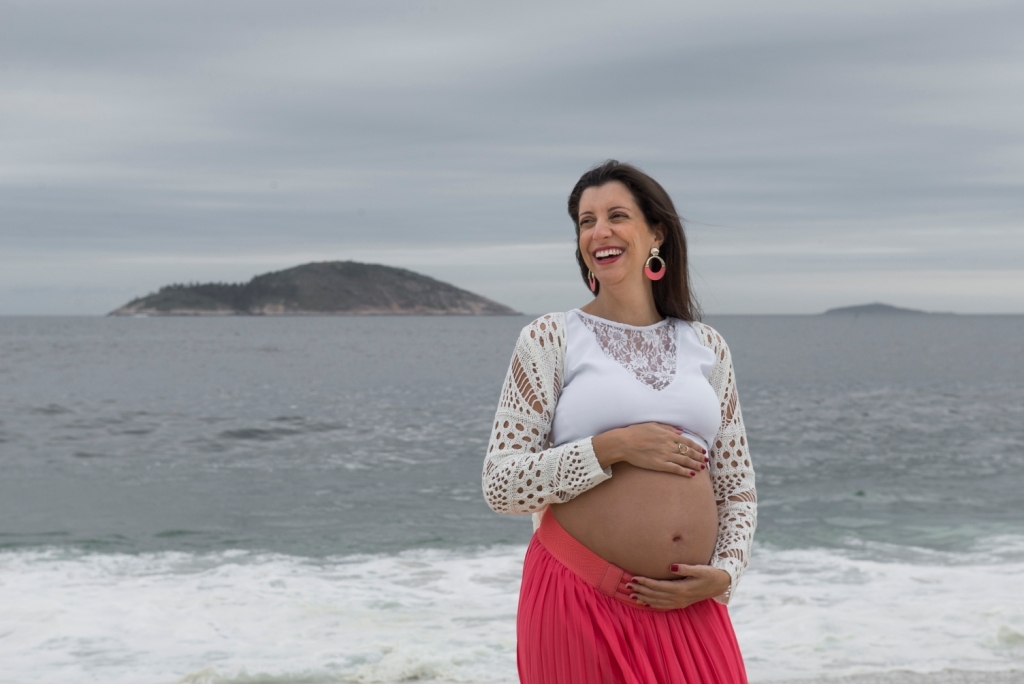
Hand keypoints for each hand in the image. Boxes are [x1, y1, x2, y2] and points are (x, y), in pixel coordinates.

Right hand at [593, 422, 707, 476]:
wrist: (624, 443)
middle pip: (688, 452)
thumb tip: (680, 431)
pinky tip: (691, 475)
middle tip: (705, 460)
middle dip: (698, 456)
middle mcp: (669, 445)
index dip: (696, 447)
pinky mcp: (659, 465)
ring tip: (701, 468)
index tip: (702, 450)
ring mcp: (665, 455)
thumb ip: (668, 428)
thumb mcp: (653, 425)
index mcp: (668, 435)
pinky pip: (675, 469)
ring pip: (685, 461)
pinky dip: (684, 472)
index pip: (687, 441)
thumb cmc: (636, 432)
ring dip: (695, 464)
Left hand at [626, 565, 730, 609]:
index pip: (658, 586)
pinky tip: (645, 603)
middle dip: (640, 590)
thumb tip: (672, 566)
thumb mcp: (701, 569)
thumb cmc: (710, 574)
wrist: (720, 585)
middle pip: (655, 594)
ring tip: (631, 594)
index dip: (645, 582)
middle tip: (627, 585)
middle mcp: (679, 598)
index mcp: (682, 589)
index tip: (634, 578)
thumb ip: (686, 568)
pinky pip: (664, 606)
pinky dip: (652, 605)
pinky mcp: (681, 604)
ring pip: (657, 602)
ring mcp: (680, 602)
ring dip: (644, 598)